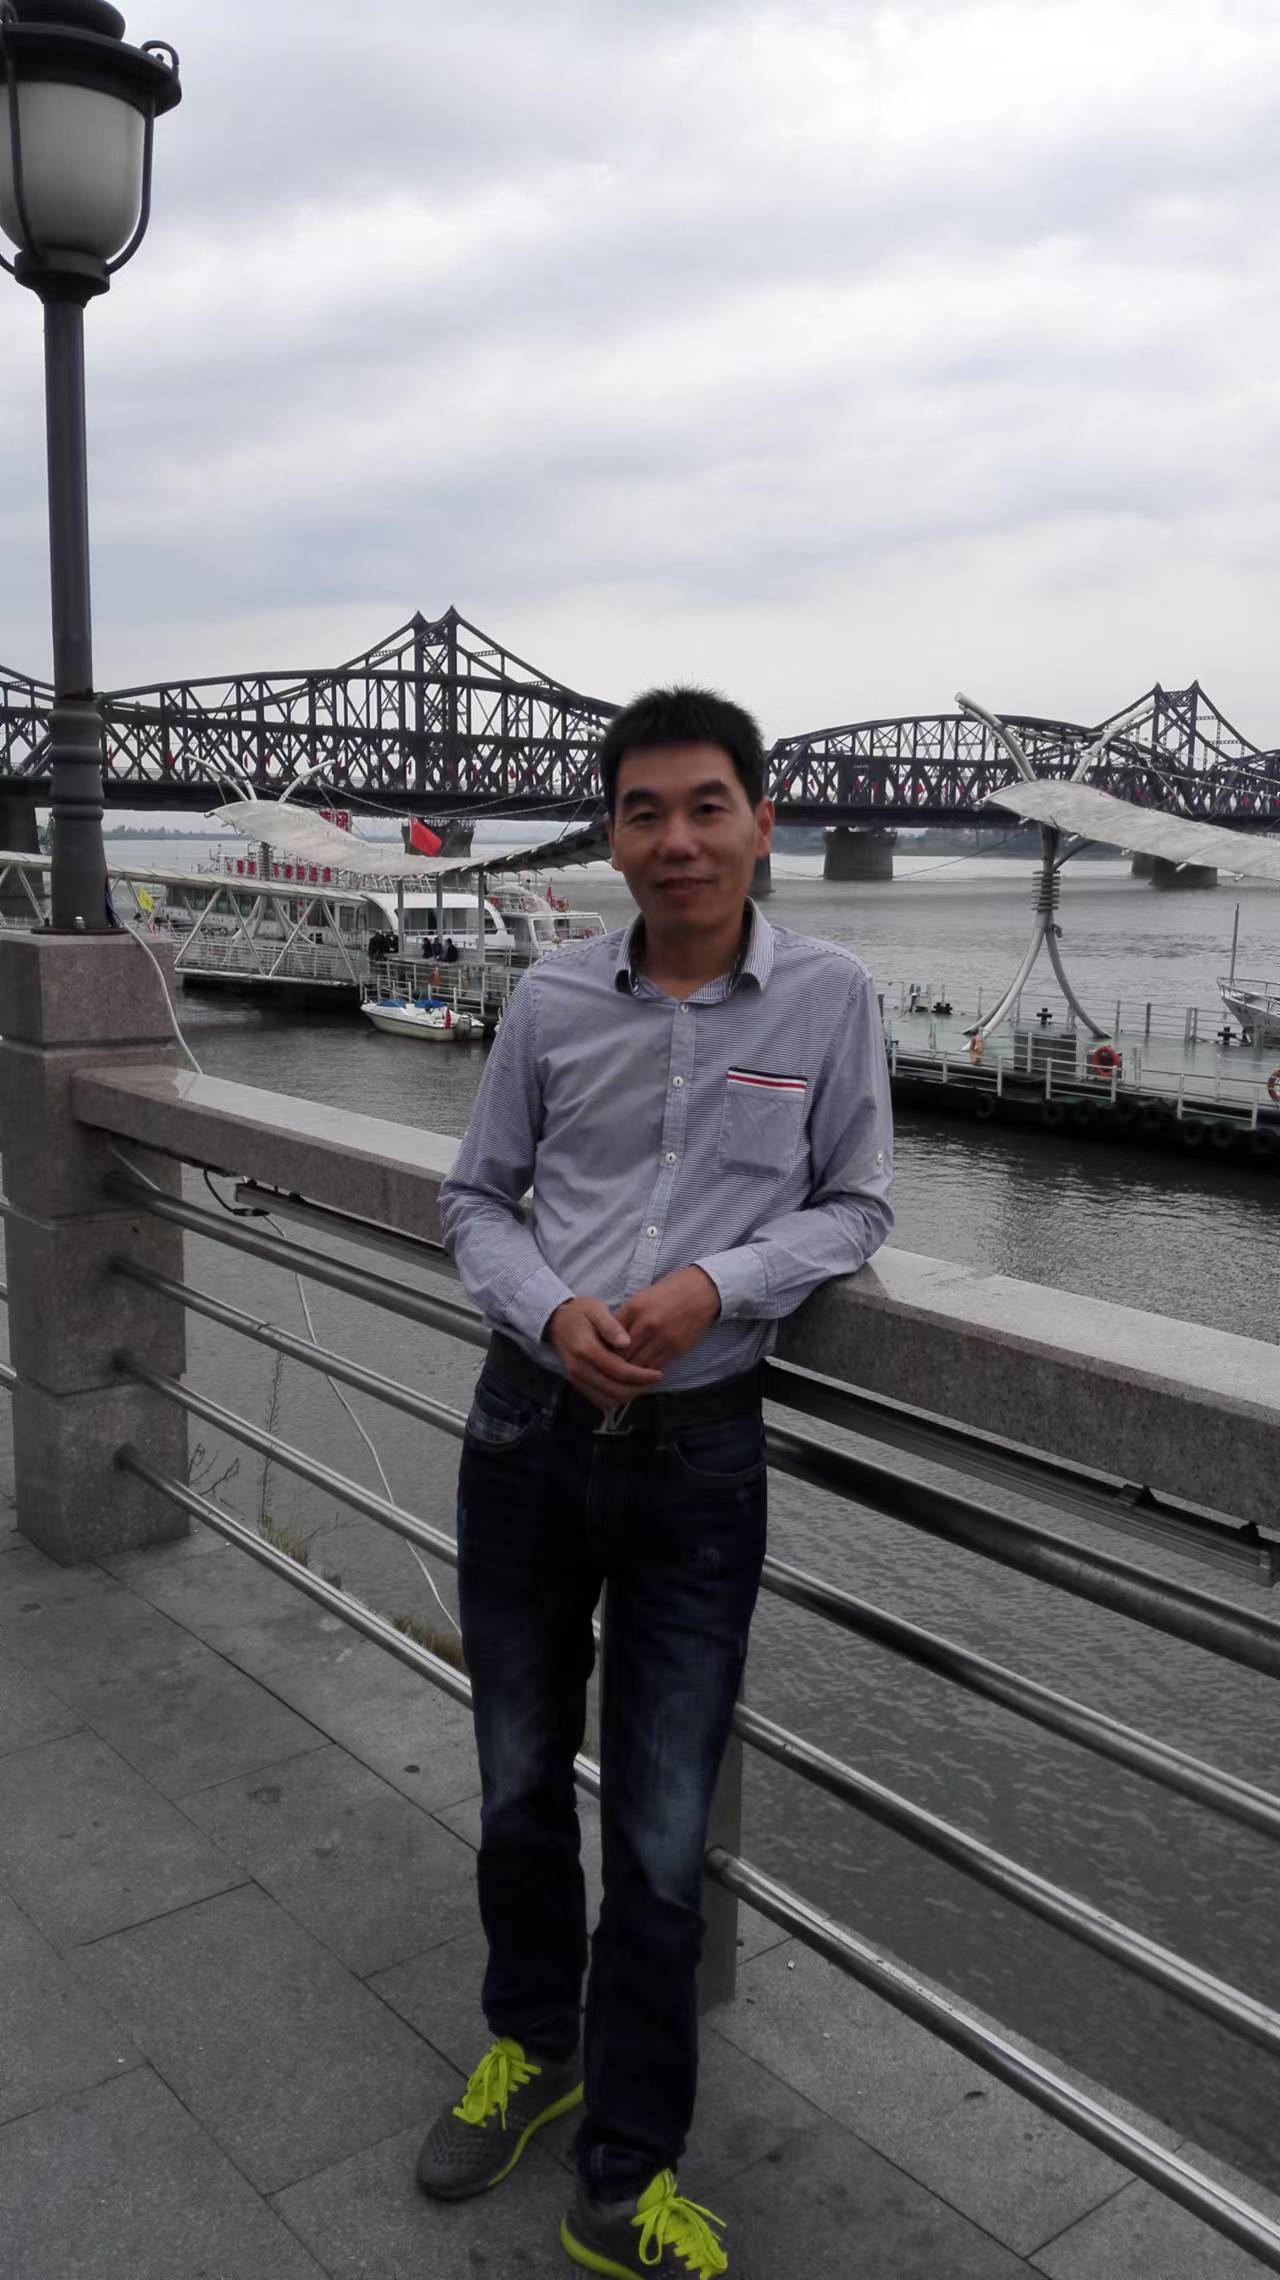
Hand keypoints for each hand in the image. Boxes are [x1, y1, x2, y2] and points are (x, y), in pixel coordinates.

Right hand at [546, 1296, 663, 1408]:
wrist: (556, 1319)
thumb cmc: (580, 1311)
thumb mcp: (596, 1309)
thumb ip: (612, 1326)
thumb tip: (627, 1343)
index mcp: (587, 1350)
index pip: (619, 1371)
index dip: (641, 1376)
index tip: (658, 1374)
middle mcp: (580, 1368)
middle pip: (614, 1391)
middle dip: (638, 1389)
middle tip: (653, 1380)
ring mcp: (576, 1378)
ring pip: (607, 1400)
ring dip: (628, 1396)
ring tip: (643, 1384)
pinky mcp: (576, 1383)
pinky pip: (599, 1400)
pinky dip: (615, 1398)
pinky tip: (627, 1386)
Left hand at [613, 1267, 720, 1370]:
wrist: (703, 1290)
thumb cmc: (670, 1291)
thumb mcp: (643, 1296)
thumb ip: (626, 1316)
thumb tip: (608, 1337)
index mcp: (635, 1308)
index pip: (610, 1336)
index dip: (604, 1349)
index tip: (601, 1355)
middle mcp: (648, 1323)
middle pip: (622, 1354)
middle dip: (614, 1364)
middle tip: (609, 1370)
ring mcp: (663, 1337)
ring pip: (638, 1364)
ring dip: (630, 1371)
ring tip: (623, 1376)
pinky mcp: (677, 1347)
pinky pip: (655, 1366)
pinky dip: (646, 1372)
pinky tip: (641, 1373)